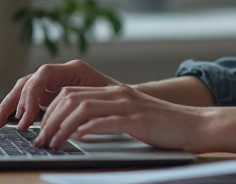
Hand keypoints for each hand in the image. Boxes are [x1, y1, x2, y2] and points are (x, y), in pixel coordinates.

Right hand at [0, 59, 122, 129]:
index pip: (43, 74)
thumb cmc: (118, 99)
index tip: (27, 117)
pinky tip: (13, 122)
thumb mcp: (103, 101)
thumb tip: (65, 119)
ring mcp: (55, 82)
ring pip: (26, 89)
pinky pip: (31, 99)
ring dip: (12, 106)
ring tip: (0, 124)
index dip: (31, 94)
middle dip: (13, 101)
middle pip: (29, 81)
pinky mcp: (52, 93)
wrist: (126, 98)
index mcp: (74, 69)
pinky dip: (20, 109)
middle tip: (3, 123)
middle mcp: (61, 73)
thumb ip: (83, 105)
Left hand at [33, 84, 210, 151]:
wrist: (195, 124)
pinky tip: (77, 139)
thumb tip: (78, 130)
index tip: (40, 129)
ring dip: (62, 127)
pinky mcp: (138, 121)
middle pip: (71, 99)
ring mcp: (128, 106)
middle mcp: (118, 94)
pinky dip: (88, 130)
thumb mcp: (130, 116)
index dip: (50, 110)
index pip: (71, 94)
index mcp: (114, 92)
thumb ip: (107, 117)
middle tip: (40, 139)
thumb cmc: (164, 126)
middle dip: (49, 119)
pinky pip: (106, 122)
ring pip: (83, 109)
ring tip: (52, 143)